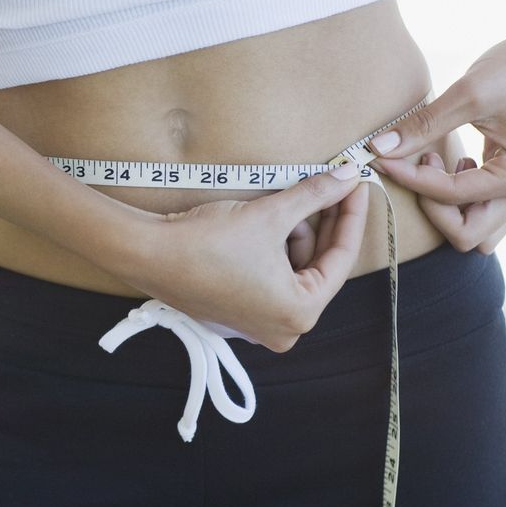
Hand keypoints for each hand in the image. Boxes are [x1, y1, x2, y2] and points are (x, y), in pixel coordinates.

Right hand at [114, 167, 370, 352]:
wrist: (150, 254)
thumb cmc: (208, 242)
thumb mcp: (270, 214)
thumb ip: (315, 195)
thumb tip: (346, 177)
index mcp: (299, 312)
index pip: (341, 259)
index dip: (350, 216)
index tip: (356, 186)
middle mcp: (284, 329)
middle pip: (318, 267)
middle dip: (321, 226)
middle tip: (329, 187)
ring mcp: (259, 326)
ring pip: (295, 272)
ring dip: (294, 237)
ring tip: (285, 204)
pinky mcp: (239, 315)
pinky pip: (272, 280)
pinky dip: (275, 253)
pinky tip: (267, 223)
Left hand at [366, 18, 505, 252]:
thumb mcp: (467, 93)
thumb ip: (422, 126)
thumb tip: (378, 148)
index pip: (451, 197)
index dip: (410, 180)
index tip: (382, 158)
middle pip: (466, 235)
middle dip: (432, 209)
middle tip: (417, 166)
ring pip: (476, 232)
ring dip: (448, 209)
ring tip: (437, 164)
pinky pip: (483, 214)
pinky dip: (460, 202)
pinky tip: (454, 165)